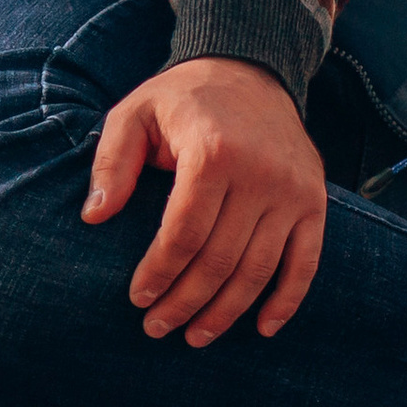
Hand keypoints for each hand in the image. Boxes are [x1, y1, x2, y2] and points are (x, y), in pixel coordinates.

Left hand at [84, 56, 327, 344]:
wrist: (248, 71)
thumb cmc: (180, 98)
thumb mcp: (133, 113)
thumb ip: (112, 163)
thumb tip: (93, 217)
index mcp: (212, 153)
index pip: (183, 233)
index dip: (160, 272)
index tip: (138, 299)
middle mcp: (259, 176)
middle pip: (220, 259)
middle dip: (186, 302)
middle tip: (158, 330)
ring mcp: (293, 193)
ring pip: (259, 270)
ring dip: (228, 312)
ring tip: (196, 336)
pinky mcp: (314, 203)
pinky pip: (305, 263)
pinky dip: (286, 301)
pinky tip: (260, 328)